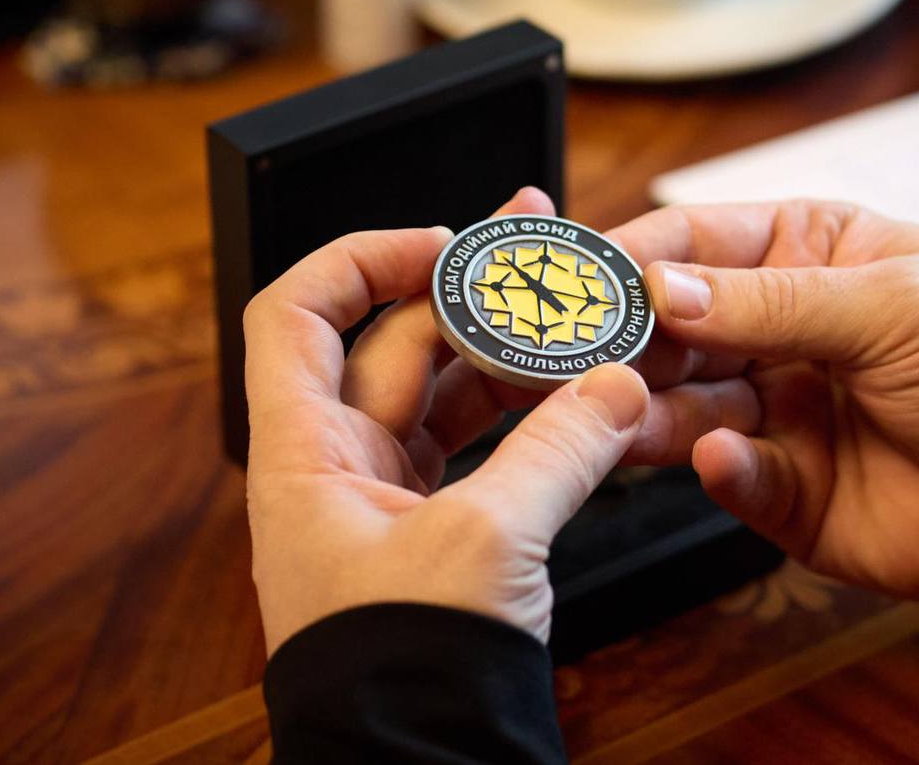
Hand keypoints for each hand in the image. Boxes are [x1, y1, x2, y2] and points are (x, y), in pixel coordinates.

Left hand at [243, 189, 754, 653]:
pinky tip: (582, 398)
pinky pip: (485, 450)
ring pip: (448, 397)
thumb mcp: (485, 544)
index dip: (362, 258)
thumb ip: (559, 450)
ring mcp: (391, 501)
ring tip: (576, 318)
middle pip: (395, 345)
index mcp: (306, 457)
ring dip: (509, 358)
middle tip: (542, 259)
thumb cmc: (400, 676)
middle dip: (468, 297)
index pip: (299, 313)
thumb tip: (619, 385)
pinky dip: (531, 422)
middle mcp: (339, 469)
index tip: (443, 243)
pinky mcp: (440, 535)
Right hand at [608, 200, 918, 599]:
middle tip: (570, 350)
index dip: (633, 256)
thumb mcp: (893, 304)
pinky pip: (731, 473)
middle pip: (672, 328)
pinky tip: (720, 457)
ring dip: (647, 407)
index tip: (576, 274)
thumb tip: (663, 289)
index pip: (695, 243)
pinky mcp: (782, 485)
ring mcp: (774, 408)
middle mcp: (775, 330)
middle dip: (623, 337)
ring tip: (615, 406)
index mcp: (804, 256)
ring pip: (682, 404)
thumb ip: (774, 301)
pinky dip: (720, 468)